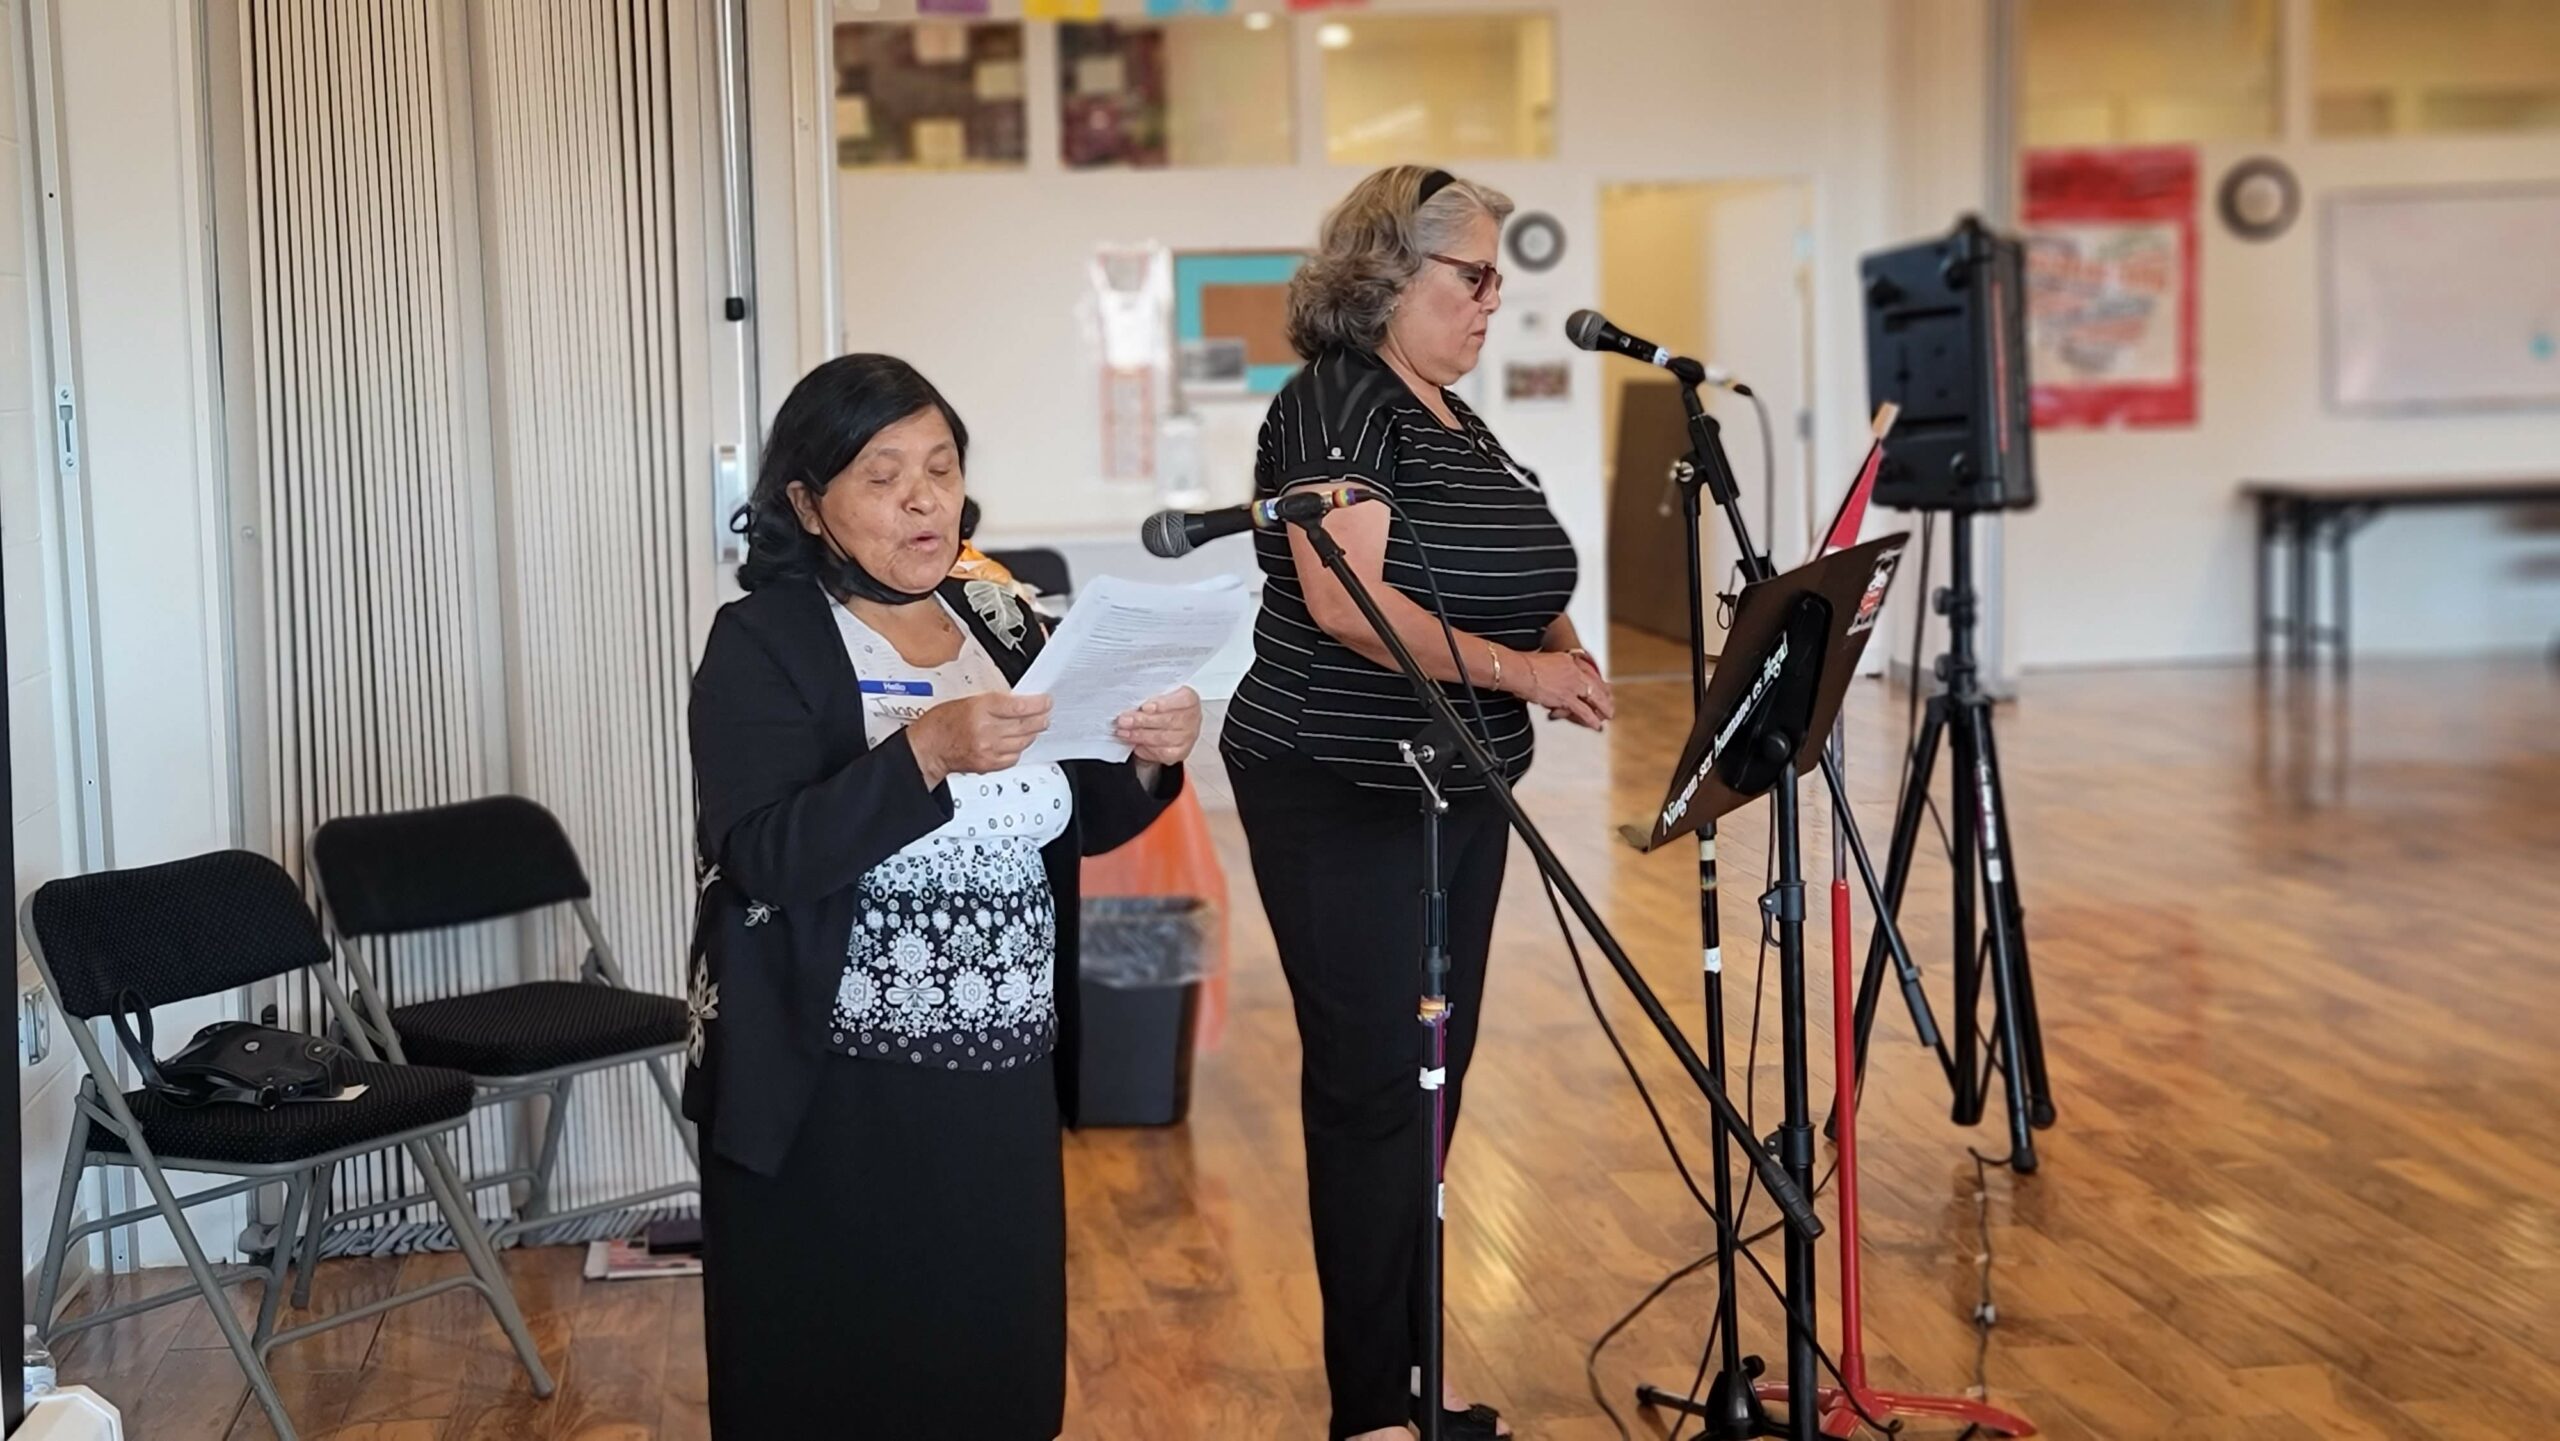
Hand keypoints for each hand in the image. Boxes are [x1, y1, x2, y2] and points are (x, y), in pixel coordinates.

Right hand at [905, 692, 1052, 787]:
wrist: (929, 747)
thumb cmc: (942, 722)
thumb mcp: (967, 700)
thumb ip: (993, 702)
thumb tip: (1017, 702)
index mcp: (980, 708)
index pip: (1019, 706)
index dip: (1037, 704)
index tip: (1045, 702)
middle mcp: (986, 729)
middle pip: (1024, 725)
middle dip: (1040, 719)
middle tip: (1046, 715)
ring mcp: (988, 749)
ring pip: (1022, 742)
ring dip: (1032, 734)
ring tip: (1035, 728)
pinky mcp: (988, 764)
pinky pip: (1013, 757)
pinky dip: (1019, 750)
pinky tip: (1019, 743)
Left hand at [1113, 687, 1201, 766]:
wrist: (1166, 725)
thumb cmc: (1161, 708)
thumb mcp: (1156, 696)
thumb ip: (1149, 697)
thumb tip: (1130, 702)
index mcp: (1189, 699)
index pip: (1183, 700)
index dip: (1163, 704)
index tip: (1145, 707)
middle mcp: (1192, 717)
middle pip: (1169, 720)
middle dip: (1143, 721)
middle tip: (1124, 720)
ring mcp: (1188, 736)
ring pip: (1163, 737)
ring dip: (1140, 735)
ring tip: (1124, 732)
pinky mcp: (1180, 752)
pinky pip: (1162, 752)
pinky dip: (1146, 749)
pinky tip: (1135, 744)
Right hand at [1513, 649, 1610, 730]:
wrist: (1517, 670)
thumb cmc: (1522, 667)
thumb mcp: (1541, 663)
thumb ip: (1550, 670)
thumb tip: (1546, 678)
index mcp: (1568, 661)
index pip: (1588, 672)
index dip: (1597, 682)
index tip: (1604, 687)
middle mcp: (1573, 671)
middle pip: (1595, 684)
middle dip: (1604, 695)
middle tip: (1610, 703)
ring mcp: (1571, 684)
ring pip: (1593, 698)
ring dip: (1603, 708)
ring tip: (1608, 715)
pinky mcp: (1566, 698)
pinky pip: (1583, 711)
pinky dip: (1591, 719)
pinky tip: (1597, 725)